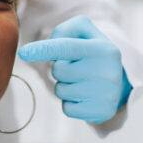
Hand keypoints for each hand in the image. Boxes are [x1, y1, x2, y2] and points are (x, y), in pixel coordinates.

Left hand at [17, 15, 131, 123]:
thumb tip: (46, 48)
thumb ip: (64, 31)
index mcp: (104, 49)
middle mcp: (108, 71)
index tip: (24, 52)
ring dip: (64, 85)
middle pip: (59, 70)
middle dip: (60, 68)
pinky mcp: (102, 111)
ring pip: (61, 91)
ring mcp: (107, 94)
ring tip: (80, 81)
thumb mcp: (84, 33)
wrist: (119, 81)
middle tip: (74, 67)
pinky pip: (67, 108)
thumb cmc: (92, 52)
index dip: (44, 49)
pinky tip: (83, 95)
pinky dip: (70, 102)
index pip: (67, 47)